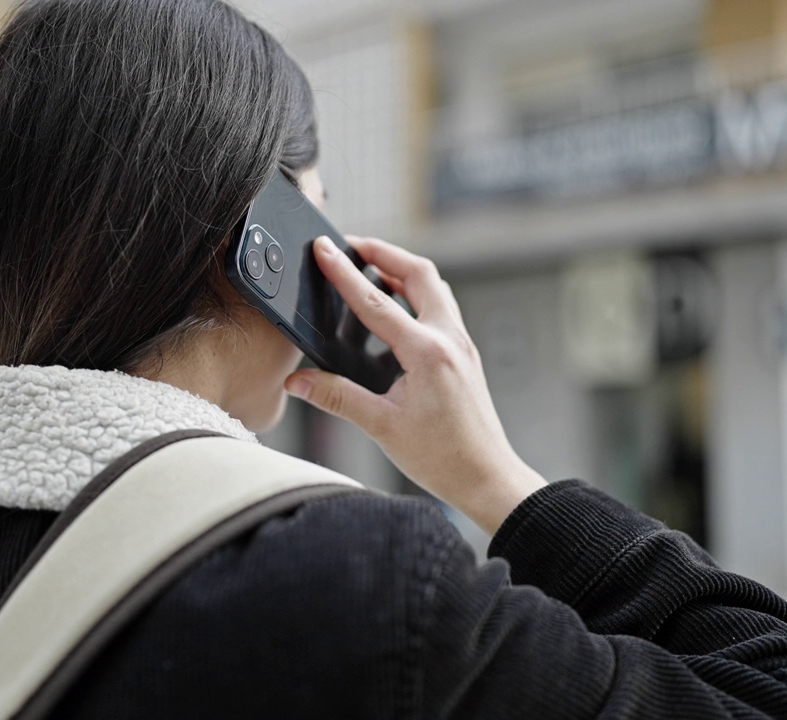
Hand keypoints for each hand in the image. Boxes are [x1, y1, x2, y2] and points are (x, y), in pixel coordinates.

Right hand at [284, 235, 545, 535]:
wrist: (487, 477)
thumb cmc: (443, 457)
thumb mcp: (382, 427)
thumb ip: (337, 397)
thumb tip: (298, 382)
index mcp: (426, 353)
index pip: (375, 302)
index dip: (344, 272)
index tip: (323, 247)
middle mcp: (448, 339)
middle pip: (418, 273)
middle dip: (383, 252)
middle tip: (351, 245)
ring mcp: (460, 345)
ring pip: (434, 287)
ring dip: (402, 270)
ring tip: (371, 268)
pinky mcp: (463, 355)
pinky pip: (440, 308)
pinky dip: (416, 295)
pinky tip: (396, 310)